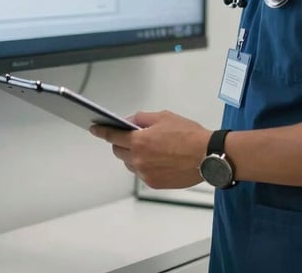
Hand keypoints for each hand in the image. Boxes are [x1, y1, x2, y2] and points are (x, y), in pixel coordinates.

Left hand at [90, 110, 210, 188]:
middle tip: (131, 136)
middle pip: (119, 151)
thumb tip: (130, 122)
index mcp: (139, 141)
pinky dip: (144, 165)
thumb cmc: (188, 134)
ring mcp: (146, 174)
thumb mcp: (163, 117)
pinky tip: (158, 158)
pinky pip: (142, 173)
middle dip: (121, 142)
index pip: (113, 136)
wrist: (207, 155)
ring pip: (130, 164)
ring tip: (150, 148)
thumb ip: (142, 118)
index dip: (102, 131)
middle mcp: (139, 159)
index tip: (94, 129)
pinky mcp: (155, 183)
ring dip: (133, 155)